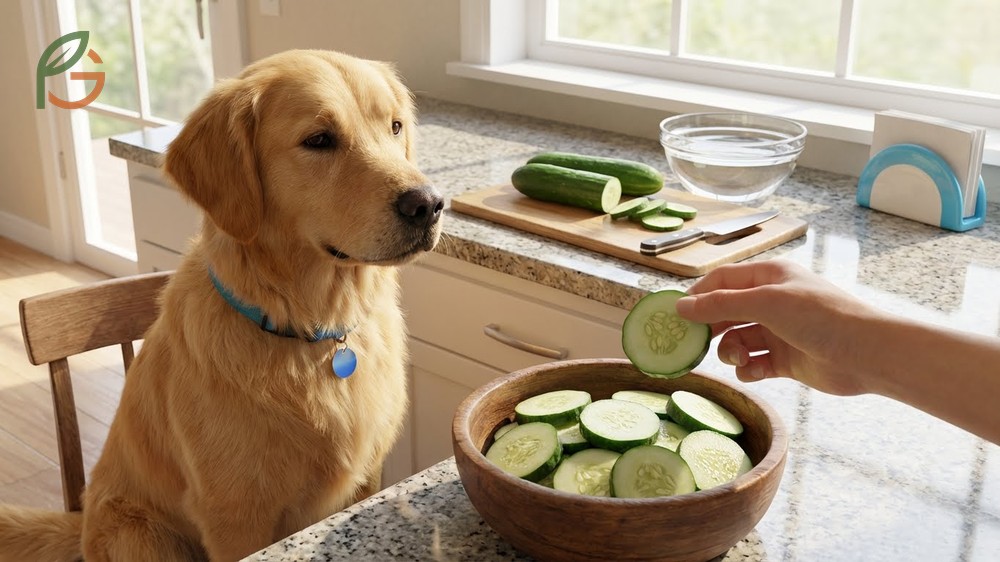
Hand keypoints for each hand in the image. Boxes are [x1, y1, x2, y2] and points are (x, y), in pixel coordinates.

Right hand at [675, 260, 882, 395]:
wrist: (865, 354)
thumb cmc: (820, 317)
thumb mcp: (765, 304)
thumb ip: (720, 305)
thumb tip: (681, 307)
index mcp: (769, 278)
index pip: (722, 280)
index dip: (698, 295)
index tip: (677, 315)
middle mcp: (772, 302)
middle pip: (727, 312)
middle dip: (711, 327)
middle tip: (693, 343)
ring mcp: (779, 332)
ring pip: (738, 339)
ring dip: (731, 351)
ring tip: (739, 358)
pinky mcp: (786, 360)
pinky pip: (754, 363)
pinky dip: (749, 369)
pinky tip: (753, 371)